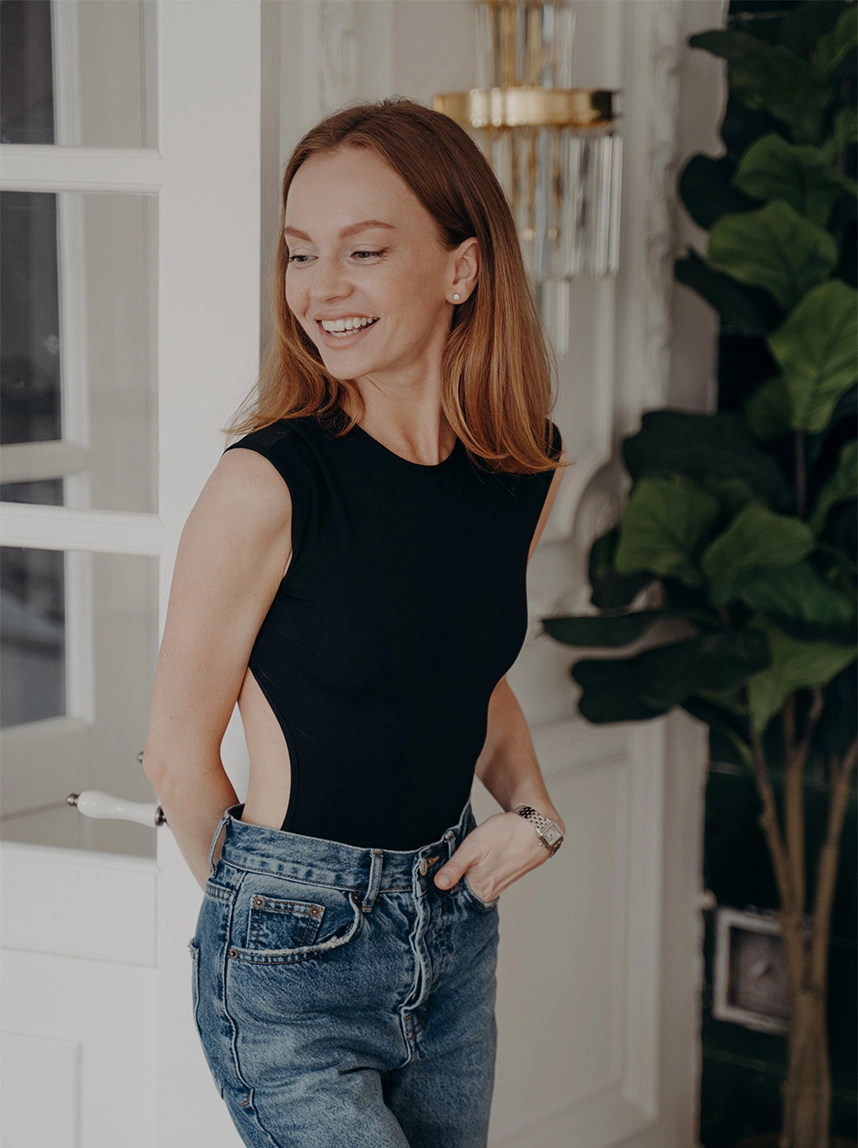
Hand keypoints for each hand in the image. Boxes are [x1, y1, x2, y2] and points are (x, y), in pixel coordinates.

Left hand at [433, 811, 555, 902]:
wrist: (534, 826)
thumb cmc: (504, 834)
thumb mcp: (473, 847)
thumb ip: (455, 867)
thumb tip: (439, 885)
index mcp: (480, 889)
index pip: (453, 901)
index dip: (439, 894)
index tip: (428, 885)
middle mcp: (489, 893)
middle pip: (462, 896)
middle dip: (449, 888)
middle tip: (435, 876)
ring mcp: (498, 886)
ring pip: (472, 888)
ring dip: (461, 881)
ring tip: (450, 870)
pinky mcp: (503, 877)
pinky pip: (482, 882)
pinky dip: (473, 877)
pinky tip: (469, 867)